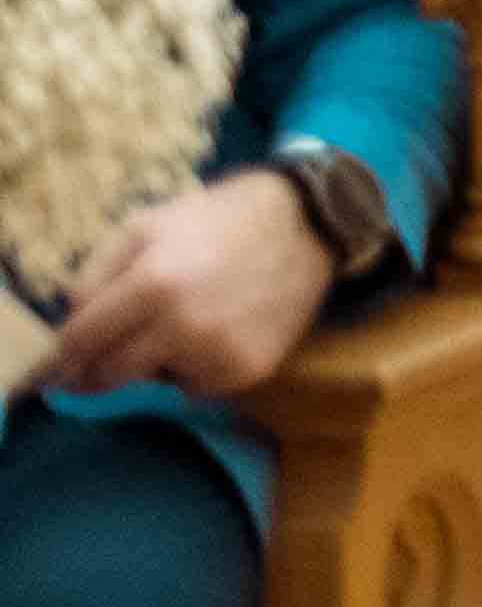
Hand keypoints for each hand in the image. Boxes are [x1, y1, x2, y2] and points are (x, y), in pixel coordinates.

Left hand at [43, 169, 340, 401]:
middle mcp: (184, 324)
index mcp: (153, 282)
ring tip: (182, 325)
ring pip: (153, 382)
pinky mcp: (249, 370)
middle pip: (109, 373)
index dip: (58, 357)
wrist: (307, 224)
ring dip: (154, 363)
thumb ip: (93, 272)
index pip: (80, 340)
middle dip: (96, 368)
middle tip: (106, 355)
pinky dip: (194, 369)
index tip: (50, 369)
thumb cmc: (216, 220)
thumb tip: (70, 322)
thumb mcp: (145, 224)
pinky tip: (215, 333)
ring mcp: (219, 351)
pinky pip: (196, 386)